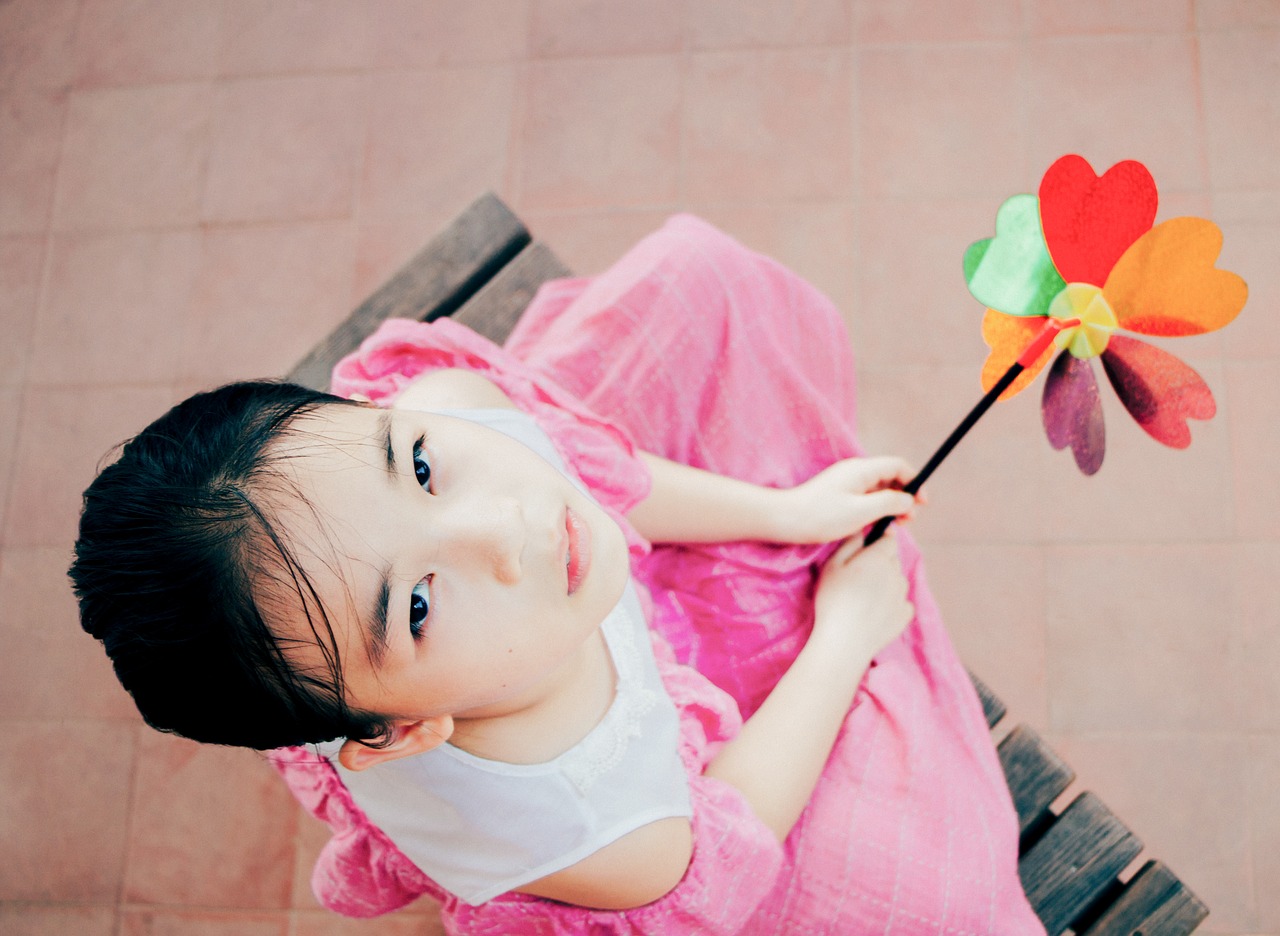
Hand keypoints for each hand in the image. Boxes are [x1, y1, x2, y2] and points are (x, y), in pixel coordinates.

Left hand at [774, 456, 921, 544]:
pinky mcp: (839, 495)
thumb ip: (889, 503)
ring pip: (878, 490)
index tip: (923, 503)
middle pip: (890, 478)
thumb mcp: (861, 511)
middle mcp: (855, 472)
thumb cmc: (822, 516)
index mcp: (862, 470)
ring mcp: (846, 483)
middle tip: (908, 521)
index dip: (915, 482)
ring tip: (895, 525)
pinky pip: (866, 498)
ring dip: (891, 505)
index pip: (898, 466)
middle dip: (904, 497)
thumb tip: (909, 500)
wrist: (785, 520)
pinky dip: (876, 509)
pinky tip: (876, 526)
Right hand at [811, 532, 912, 659]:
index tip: (867, 550)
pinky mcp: (905, 615)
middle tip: (859, 577)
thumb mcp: (832, 566)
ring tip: (865, 597)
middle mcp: (896, 574)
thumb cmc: (833, 600)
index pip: (889, 539)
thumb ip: (849, 544)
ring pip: (898, 581)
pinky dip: (892, 604)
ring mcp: (903, 595)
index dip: (879, 541)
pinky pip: (902, 602)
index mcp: (879, 558)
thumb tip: (862, 530)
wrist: (845, 641)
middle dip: (881, 563)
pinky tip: (875, 612)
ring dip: (887, 583)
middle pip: (893, 560)